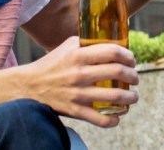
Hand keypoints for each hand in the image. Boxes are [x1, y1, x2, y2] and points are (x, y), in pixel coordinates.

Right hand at [22, 37, 139, 127]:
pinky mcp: (75, 111)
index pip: (113, 52)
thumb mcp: (68, 46)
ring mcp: (78, 94)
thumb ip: (88, 43)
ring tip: (133, 97)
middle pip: (118, 72)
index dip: (128, 56)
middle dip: (133, 76)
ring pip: (115, 97)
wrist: (28, 86)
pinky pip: (101, 119)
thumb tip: (114, 42)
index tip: (131, 61)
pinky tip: (118, 116)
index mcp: (78, 55)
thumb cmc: (52, 64)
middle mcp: (79, 74)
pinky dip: (114, 120)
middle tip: (135, 78)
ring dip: (131, 97)